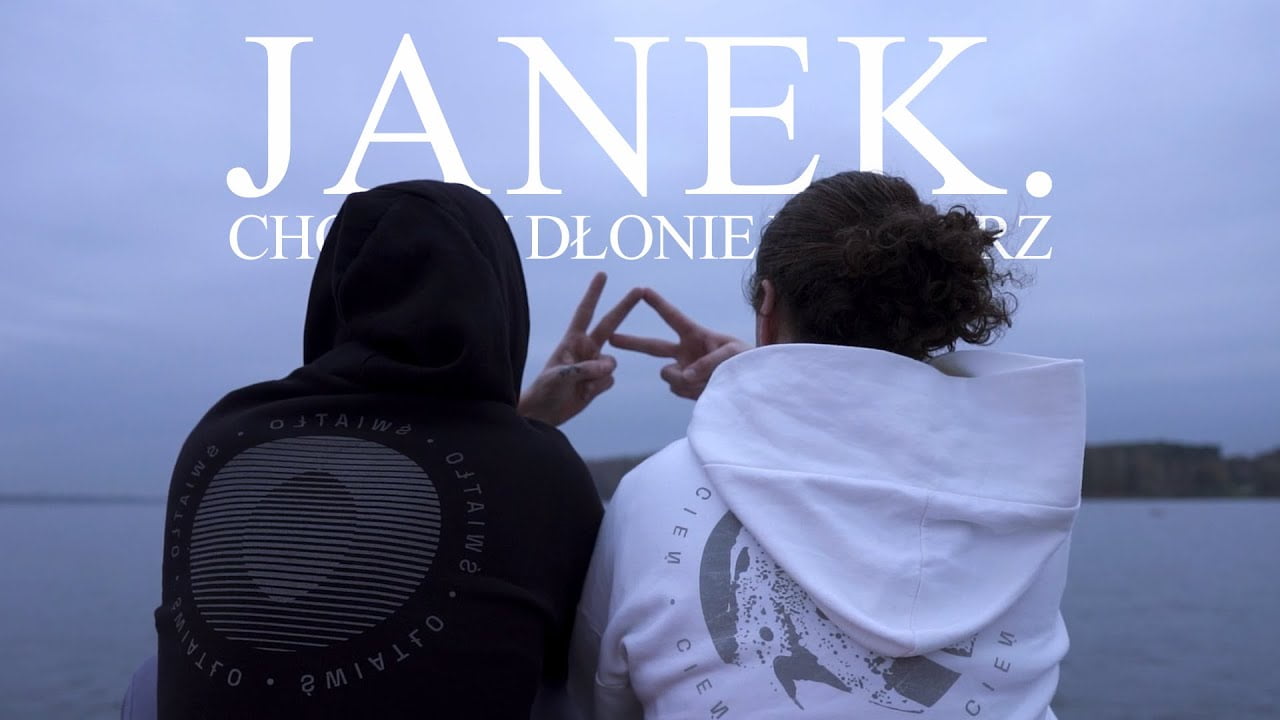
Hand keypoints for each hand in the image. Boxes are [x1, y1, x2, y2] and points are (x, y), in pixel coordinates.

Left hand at [519, 272, 642, 425]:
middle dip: (624, 307)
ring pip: (612, 363)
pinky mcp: (599, 381)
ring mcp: (594, 364)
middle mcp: (586, 348)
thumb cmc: (544, 390)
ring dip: (599, 375)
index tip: (602, 274)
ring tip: (580, 386)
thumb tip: (608, 367)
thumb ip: (583, 369)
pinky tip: (584, 393)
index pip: (585, 312)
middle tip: (639, 289)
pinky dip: (599, 388)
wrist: (544, 413)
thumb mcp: (559, 377)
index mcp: (572, 340)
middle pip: (610, 324)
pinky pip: (610, 380)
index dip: (594, 294)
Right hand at [610, 288, 748, 399]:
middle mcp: (684, 351)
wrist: (751, 384)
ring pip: (668, 375)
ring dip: (685, 380)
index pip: (672, 317)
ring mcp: (682, 370)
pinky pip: (677, 390)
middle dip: (631, 341)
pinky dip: (691, 391)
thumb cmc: (746, 359)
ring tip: (709, 380)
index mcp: (694, 334)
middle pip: (651, 346)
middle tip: (610, 337)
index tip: (642, 290)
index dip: (658, 303)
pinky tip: (706, 389)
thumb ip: (707, 362)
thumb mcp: (732, 353)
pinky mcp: (684, 389)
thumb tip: (684, 377)